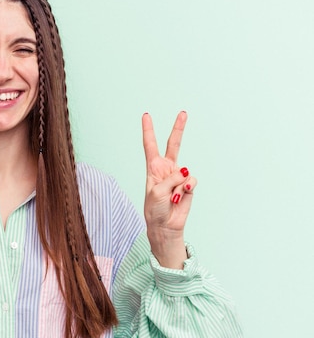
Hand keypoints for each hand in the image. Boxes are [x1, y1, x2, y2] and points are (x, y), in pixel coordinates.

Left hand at [142, 111, 196, 268]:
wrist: (165, 225)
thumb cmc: (155, 209)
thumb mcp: (156, 191)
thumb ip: (170, 178)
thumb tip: (186, 172)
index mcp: (153, 168)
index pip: (150, 145)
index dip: (148, 130)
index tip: (146, 115)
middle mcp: (166, 169)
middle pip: (173, 144)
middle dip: (178, 128)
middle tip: (183, 112)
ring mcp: (179, 176)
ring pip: (184, 170)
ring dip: (178, 184)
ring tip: (172, 196)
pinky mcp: (189, 185)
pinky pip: (191, 181)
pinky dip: (187, 188)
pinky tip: (181, 195)